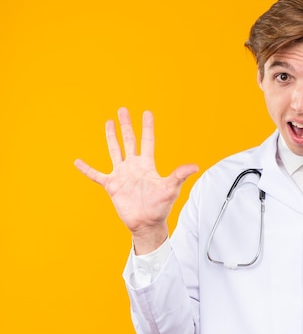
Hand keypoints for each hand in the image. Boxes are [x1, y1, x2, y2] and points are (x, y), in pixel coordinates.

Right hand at [74, 107, 198, 253]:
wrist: (147, 223)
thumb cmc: (160, 207)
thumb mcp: (170, 189)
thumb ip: (179, 176)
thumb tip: (195, 166)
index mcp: (147, 165)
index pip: (147, 141)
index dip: (147, 127)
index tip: (147, 112)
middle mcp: (134, 167)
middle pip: (129, 141)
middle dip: (126, 125)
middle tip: (123, 110)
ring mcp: (122, 175)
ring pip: (115, 151)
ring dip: (111, 137)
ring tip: (108, 122)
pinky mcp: (112, 186)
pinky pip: (96, 175)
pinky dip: (87, 169)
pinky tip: (77, 161)